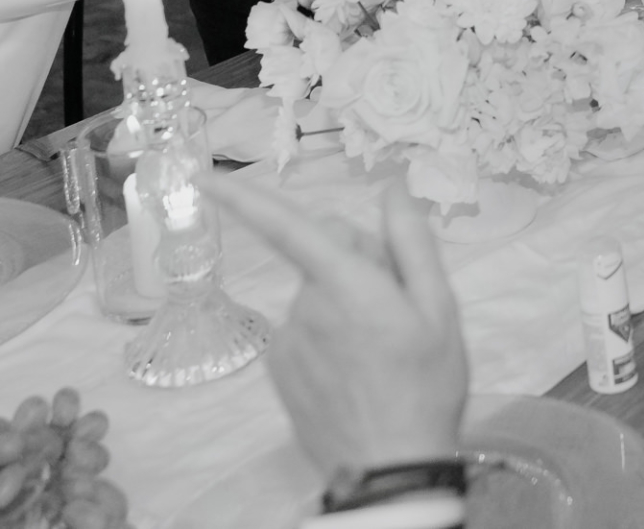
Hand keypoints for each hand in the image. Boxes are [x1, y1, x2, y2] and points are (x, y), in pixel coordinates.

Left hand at [203, 180, 467, 476]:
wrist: (390, 467)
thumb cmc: (425, 385)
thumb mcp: (439, 308)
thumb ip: (411, 242)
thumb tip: (393, 190)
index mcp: (347, 284)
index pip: (288, 227)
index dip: (243, 198)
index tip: (204, 177)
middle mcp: (306, 306)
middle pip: (324, 253)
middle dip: (356, 260)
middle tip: (398, 303)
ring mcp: (288, 340)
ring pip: (316, 293)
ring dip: (344, 302)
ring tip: (380, 346)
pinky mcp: (279, 367)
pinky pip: (304, 327)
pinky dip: (327, 334)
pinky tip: (356, 366)